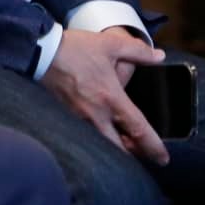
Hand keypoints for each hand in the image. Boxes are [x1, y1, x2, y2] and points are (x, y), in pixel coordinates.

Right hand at [41, 28, 169, 164]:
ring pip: (102, 145)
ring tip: (124, 143)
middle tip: (143, 153)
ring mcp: (79, 119)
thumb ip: (138, 52)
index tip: (163, 158)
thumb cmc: (75, 49)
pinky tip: (102, 132)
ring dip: (116, 148)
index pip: (138, 130)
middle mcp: (96, 115)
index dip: (154, 147)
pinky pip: (87, 136)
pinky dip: (98, 139)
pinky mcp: (67, 117)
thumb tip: (159, 56)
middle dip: (134, 155)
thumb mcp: (110, 45)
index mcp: (111, 98)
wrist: (41, 52)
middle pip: (119, 149)